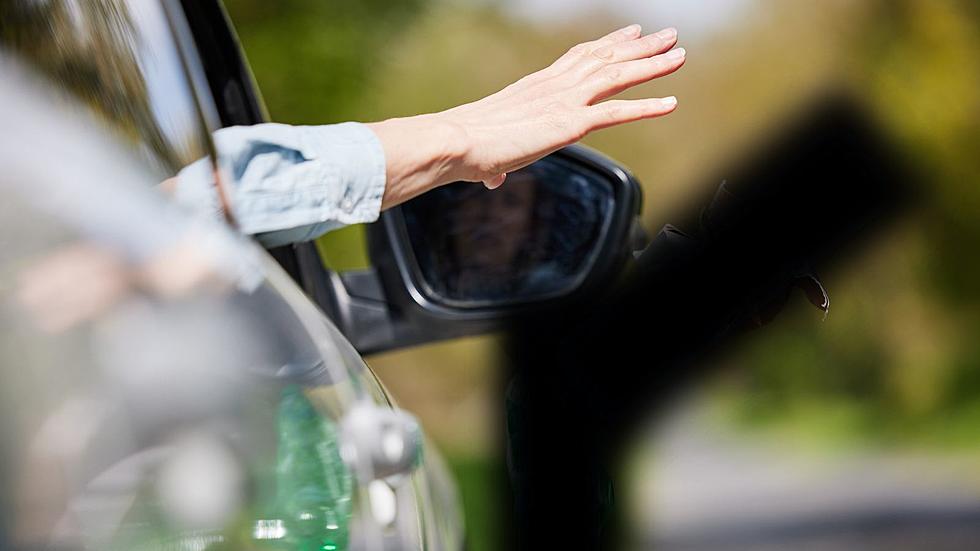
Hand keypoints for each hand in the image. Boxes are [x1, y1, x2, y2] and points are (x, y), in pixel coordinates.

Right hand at [369, 25, 684, 207]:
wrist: (456, 140)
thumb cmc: (464, 146)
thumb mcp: (487, 152)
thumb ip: (496, 164)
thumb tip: (491, 179)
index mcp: (536, 86)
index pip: (579, 57)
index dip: (608, 44)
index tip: (630, 34)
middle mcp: (554, 86)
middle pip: (605, 58)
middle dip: (639, 46)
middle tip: (666, 35)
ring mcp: (564, 101)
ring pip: (617, 75)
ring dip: (652, 64)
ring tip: (679, 54)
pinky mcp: (569, 123)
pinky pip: (617, 112)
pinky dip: (647, 106)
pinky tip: (670, 103)